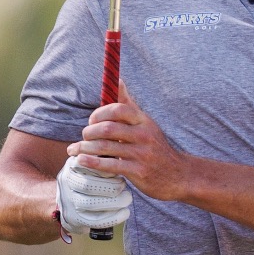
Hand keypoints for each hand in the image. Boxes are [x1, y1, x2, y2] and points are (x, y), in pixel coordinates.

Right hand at [56, 158, 131, 239]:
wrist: (67, 202)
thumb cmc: (88, 178)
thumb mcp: (90, 162)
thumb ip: (103, 154)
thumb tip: (122, 143)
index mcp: (72, 167)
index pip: (86, 164)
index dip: (104, 167)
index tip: (119, 167)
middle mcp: (67, 184)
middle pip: (89, 185)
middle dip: (111, 185)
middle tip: (124, 185)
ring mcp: (69, 203)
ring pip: (91, 203)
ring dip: (113, 201)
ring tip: (127, 198)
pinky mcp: (75, 219)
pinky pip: (94, 221)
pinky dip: (112, 217)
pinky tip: (125, 213)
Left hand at [69, 87, 194, 202]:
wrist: (177, 175)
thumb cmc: (154, 147)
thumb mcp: (145, 123)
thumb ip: (129, 103)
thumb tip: (118, 80)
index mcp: (144, 121)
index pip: (118, 109)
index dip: (99, 113)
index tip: (92, 121)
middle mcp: (144, 135)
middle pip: (108, 129)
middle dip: (89, 132)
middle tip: (84, 136)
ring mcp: (141, 154)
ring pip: (105, 147)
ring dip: (85, 148)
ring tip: (75, 150)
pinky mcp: (138, 171)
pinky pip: (110, 165)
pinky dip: (91, 162)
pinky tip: (81, 161)